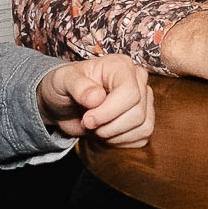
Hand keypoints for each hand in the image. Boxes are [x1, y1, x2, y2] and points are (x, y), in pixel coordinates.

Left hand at [39, 55, 154, 146]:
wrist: (65, 103)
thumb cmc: (64, 86)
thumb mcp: (63, 80)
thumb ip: (78, 86)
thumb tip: (96, 98)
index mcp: (121, 66)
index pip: (130, 92)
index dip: (108, 112)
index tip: (87, 119)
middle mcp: (138, 80)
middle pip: (137, 113)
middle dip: (108, 126)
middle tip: (87, 123)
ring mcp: (144, 100)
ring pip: (143, 127)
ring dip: (114, 135)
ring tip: (96, 127)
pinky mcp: (144, 119)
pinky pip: (141, 137)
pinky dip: (120, 142)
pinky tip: (105, 132)